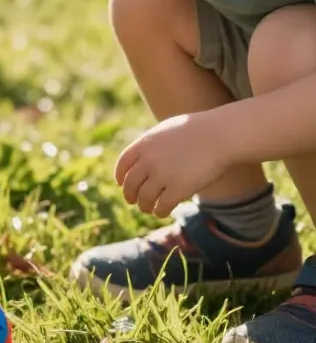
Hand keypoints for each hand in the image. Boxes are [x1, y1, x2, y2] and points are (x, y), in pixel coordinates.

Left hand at [114, 113, 233, 217]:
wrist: (220, 135)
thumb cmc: (199, 130)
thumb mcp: (167, 130)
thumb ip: (153, 144)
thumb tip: (145, 156)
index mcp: (144, 144)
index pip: (123, 165)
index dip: (120, 176)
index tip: (121, 183)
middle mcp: (149, 160)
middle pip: (131, 184)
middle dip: (130, 195)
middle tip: (133, 201)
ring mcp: (162, 175)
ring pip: (144, 198)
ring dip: (144, 206)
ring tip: (148, 209)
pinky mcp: (178, 189)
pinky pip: (162, 206)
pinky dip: (160, 211)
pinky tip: (162, 212)